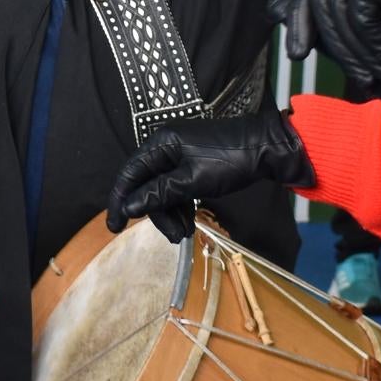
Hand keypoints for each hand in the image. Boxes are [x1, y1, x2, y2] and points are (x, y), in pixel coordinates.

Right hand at [106, 110, 315, 244]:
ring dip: (171, 214)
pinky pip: (176, 189)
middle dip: (156, 214)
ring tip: (184, 234)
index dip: (120, 200)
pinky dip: (180, 207)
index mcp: (160, 144)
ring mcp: (179, 156)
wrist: (266, 149)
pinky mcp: (192, 165)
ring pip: (162, 191)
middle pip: (147, 186)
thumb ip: (158, 193)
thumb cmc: (229, 161)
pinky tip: (189, 223)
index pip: (129, 174)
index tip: (114, 227)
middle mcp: (165, 147)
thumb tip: (128, 207)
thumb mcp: (192, 181)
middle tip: (172, 236)